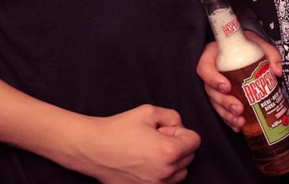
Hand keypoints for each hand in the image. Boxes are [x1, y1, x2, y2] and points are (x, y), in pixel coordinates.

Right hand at [76, 105, 199, 182]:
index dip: (181, 131)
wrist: (93, 148)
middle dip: (177, 145)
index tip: (164, 130)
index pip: (195, 140)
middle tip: (154, 138)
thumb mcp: (148, 112)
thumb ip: (173, 116)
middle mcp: (166, 173)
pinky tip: (144, 162)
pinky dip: (161, 173)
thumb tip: (180, 127)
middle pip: (189, 157)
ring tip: (149, 151)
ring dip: (171, 161)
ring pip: (180, 172)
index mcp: (169, 152)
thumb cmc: (119, 129)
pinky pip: (165, 183)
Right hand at [196, 31, 282, 131]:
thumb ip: (270, 54)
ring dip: (226, 114)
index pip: (204, 66)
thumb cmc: (248, 45)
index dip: (212, 78)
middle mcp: (211, 72)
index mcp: (214, 55)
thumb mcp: (259, 44)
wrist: (247, 50)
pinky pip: (220, 110)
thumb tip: (277, 70)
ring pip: (214, 103)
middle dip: (224, 102)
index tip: (227, 86)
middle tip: (238, 108)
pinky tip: (238, 126)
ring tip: (240, 120)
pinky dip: (229, 120)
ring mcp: (215, 86)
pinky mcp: (221, 96)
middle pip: (210, 90)